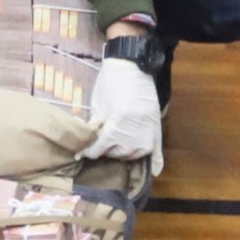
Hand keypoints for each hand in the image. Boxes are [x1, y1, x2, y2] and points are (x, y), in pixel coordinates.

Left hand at [78, 57, 163, 174]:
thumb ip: (96, 126)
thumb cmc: (110, 83)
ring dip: (123, 154)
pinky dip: (156, 163)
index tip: (80, 155)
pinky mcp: (158, 130)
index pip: (101, 147)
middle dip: (105, 151)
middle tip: (97, 145)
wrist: (133, 68)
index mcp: (118, 125)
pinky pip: (159, 152)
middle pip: (117, 153)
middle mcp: (136, 133)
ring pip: (134, 155)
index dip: (89, 151)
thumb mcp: (98, 105)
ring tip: (113, 148)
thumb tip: (90, 142)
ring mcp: (149, 133)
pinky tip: (154, 172)